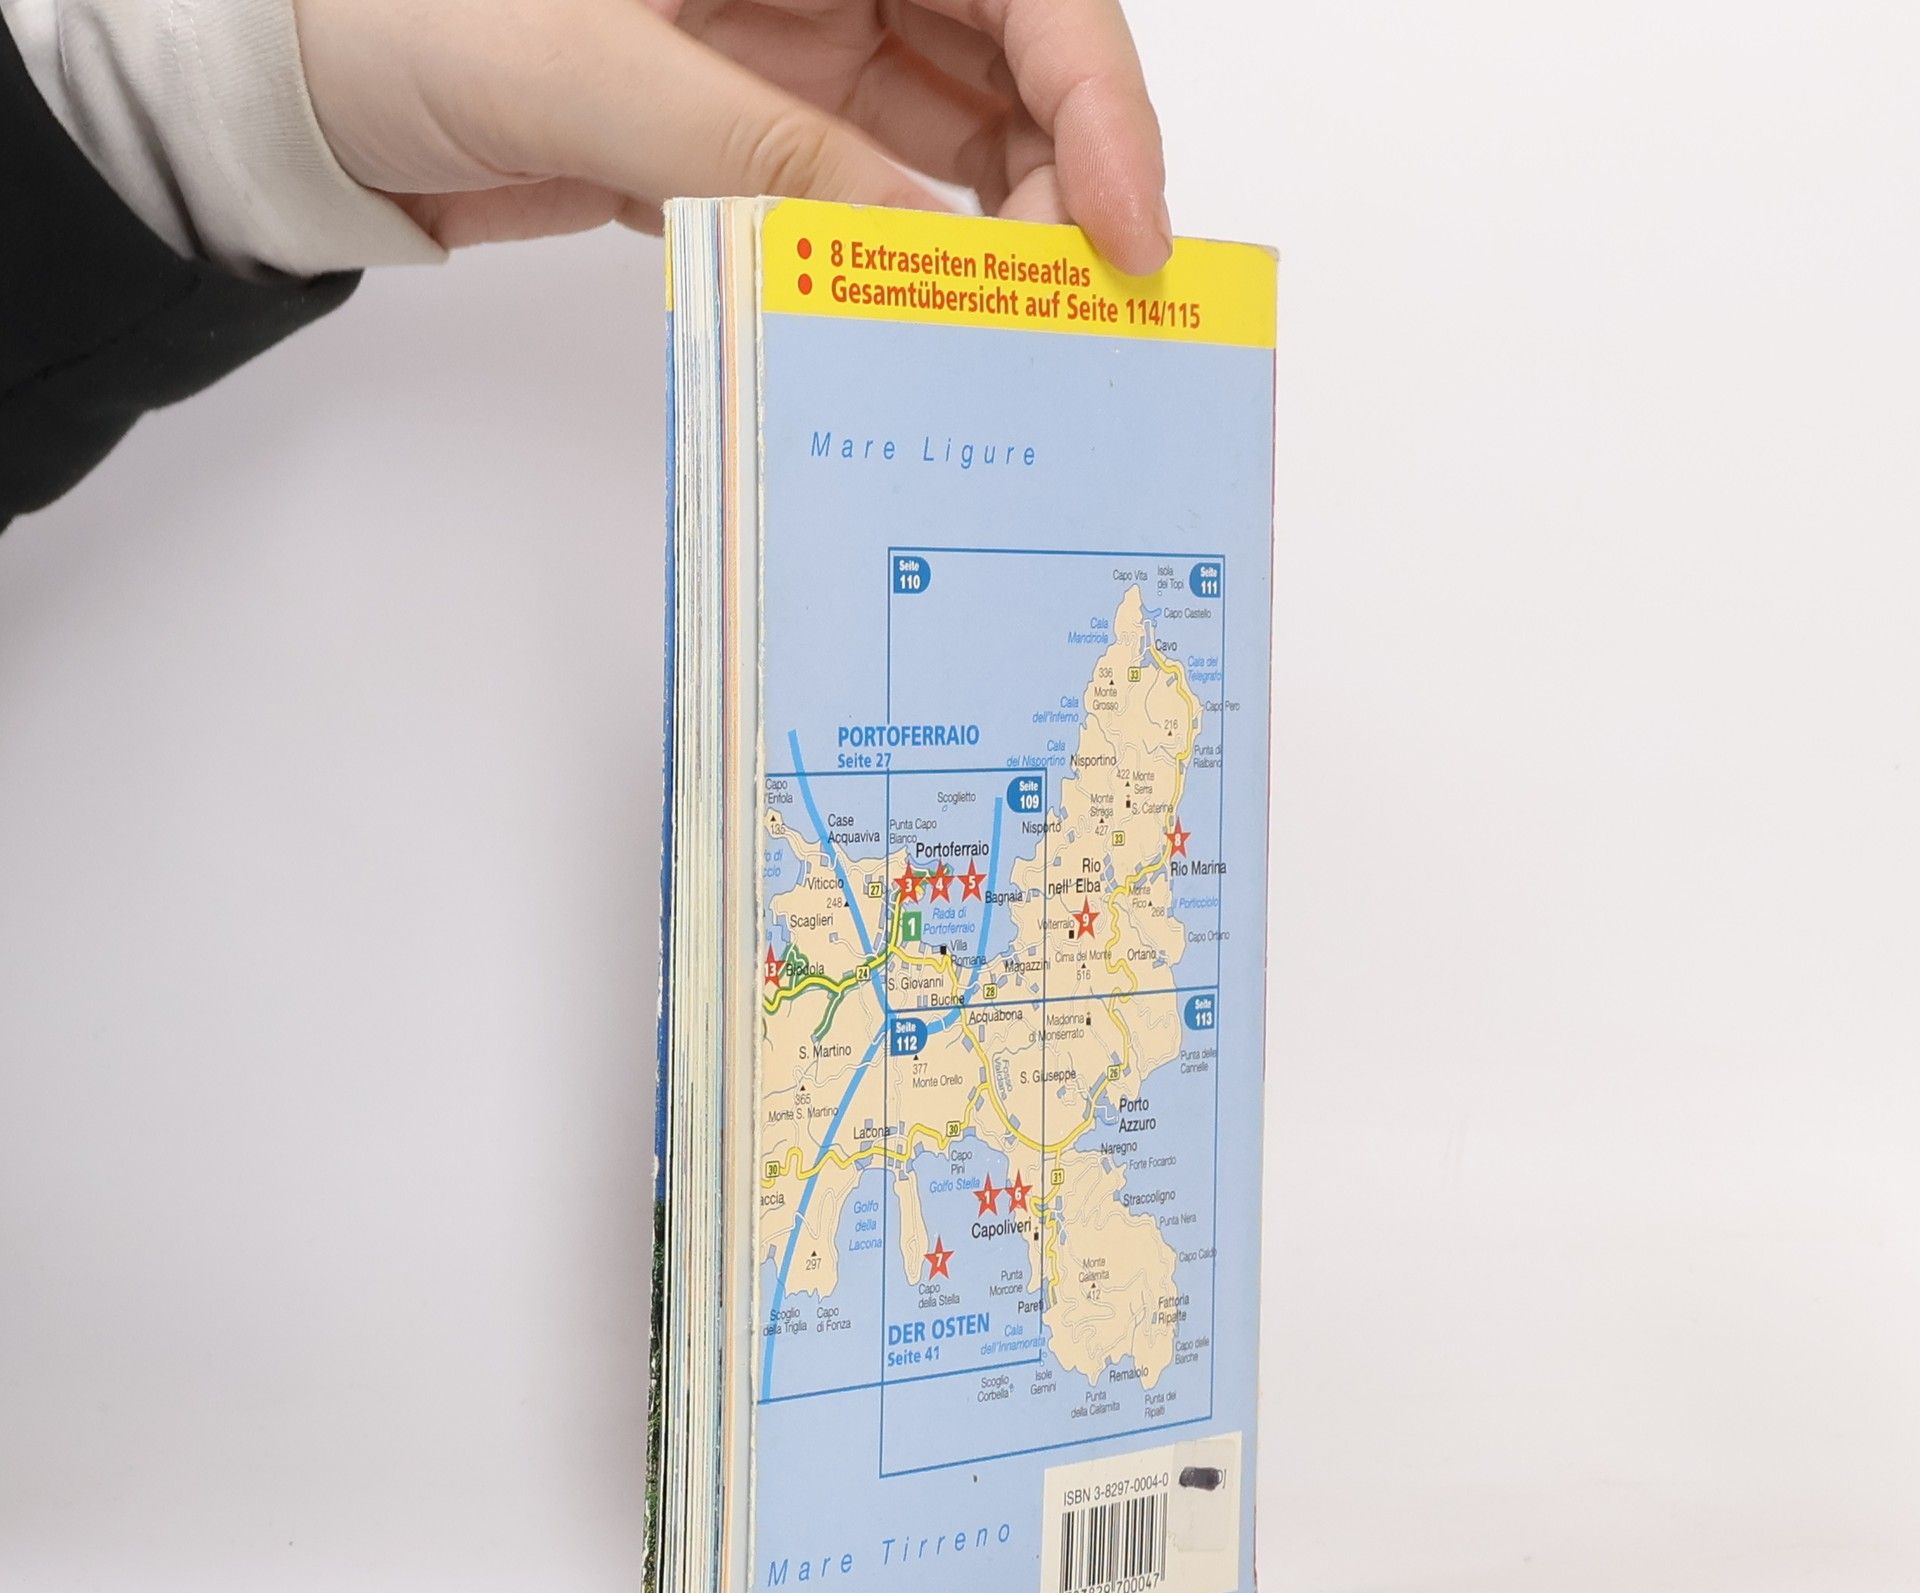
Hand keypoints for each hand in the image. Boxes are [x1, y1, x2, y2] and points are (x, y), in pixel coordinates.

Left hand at [295, 0, 1170, 272]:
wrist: (302, 94)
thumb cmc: (396, 15)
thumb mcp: (581, 66)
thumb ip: (751, 145)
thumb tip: (918, 230)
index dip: (1097, 92)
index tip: (1122, 224)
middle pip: (1015, 54)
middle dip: (1066, 174)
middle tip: (1076, 302)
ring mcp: (795, 52)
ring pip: (959, 132)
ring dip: (1001, 228)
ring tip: (1015, 328)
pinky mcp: (759, 134)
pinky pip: (872, 195)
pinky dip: (908, 258)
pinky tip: (925, 320)